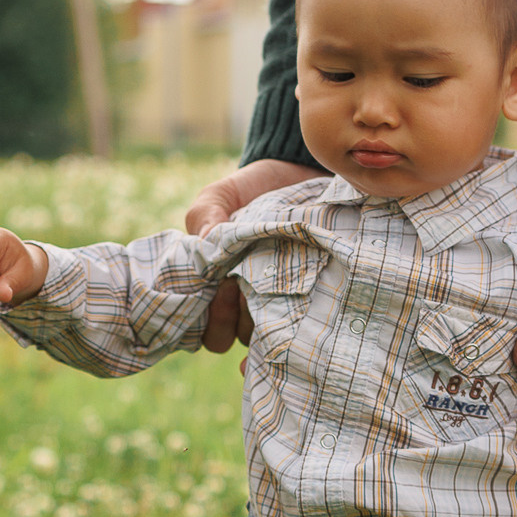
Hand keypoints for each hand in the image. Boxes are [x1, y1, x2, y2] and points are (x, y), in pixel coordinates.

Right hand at [186, 159, 321, 352]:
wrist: (297, 177)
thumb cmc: (252, 192)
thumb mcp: (221, 196)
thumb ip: (204, 214)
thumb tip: (204, 241)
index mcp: (217, 290)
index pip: (206, 331)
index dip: (211, 317)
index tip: (221, 284)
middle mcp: (246, 305)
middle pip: (232, 339)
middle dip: (233, 318)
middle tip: (242, 284)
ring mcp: (279, 305)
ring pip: (266, 335)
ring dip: (267, 315)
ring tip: (277, 280)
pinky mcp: (312, 297)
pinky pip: (304, 327)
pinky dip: (299, 324)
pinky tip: (304, 303)